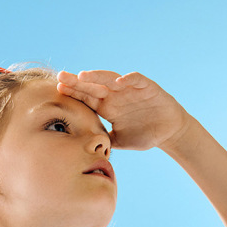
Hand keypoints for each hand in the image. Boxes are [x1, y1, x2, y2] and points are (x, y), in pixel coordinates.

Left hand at [56, 69, 191, 150]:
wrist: (169, 132)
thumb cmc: (144, 135)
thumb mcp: (121, 141)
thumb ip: (105, 141)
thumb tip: (86, 151)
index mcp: (108, 107)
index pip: (87, 97)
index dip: (74, 93)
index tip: (57, 90)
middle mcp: (116, 95)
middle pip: (94, 85)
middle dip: (78, 81)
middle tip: (61, 76)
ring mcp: (130, 89)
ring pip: (111, 79)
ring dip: (98, 76)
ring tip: (84, 75)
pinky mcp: (147, 88)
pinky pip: (137, 80)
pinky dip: (129, 80)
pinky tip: (119, 82)